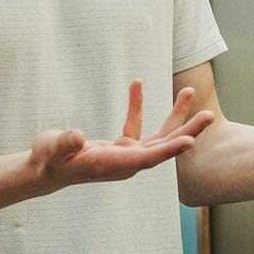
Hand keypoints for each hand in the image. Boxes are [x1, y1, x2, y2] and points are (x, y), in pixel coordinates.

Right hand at [25, 82, 213, 194]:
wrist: (44, 170)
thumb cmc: (47, 160)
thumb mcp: (52, 149)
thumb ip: (64, 143)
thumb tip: (76, 136)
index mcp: (114, 166)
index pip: (147, 158)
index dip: (169, 150)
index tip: (189, 141)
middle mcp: (126, 163)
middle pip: (164, 147)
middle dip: (187, 131)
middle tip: (209, 115)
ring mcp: (125, 156)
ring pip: (157, 137)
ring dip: (174, 117)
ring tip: (189, 92)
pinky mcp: (120, 148)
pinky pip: (135, 126)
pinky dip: (136, 106)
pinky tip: (136, 84)